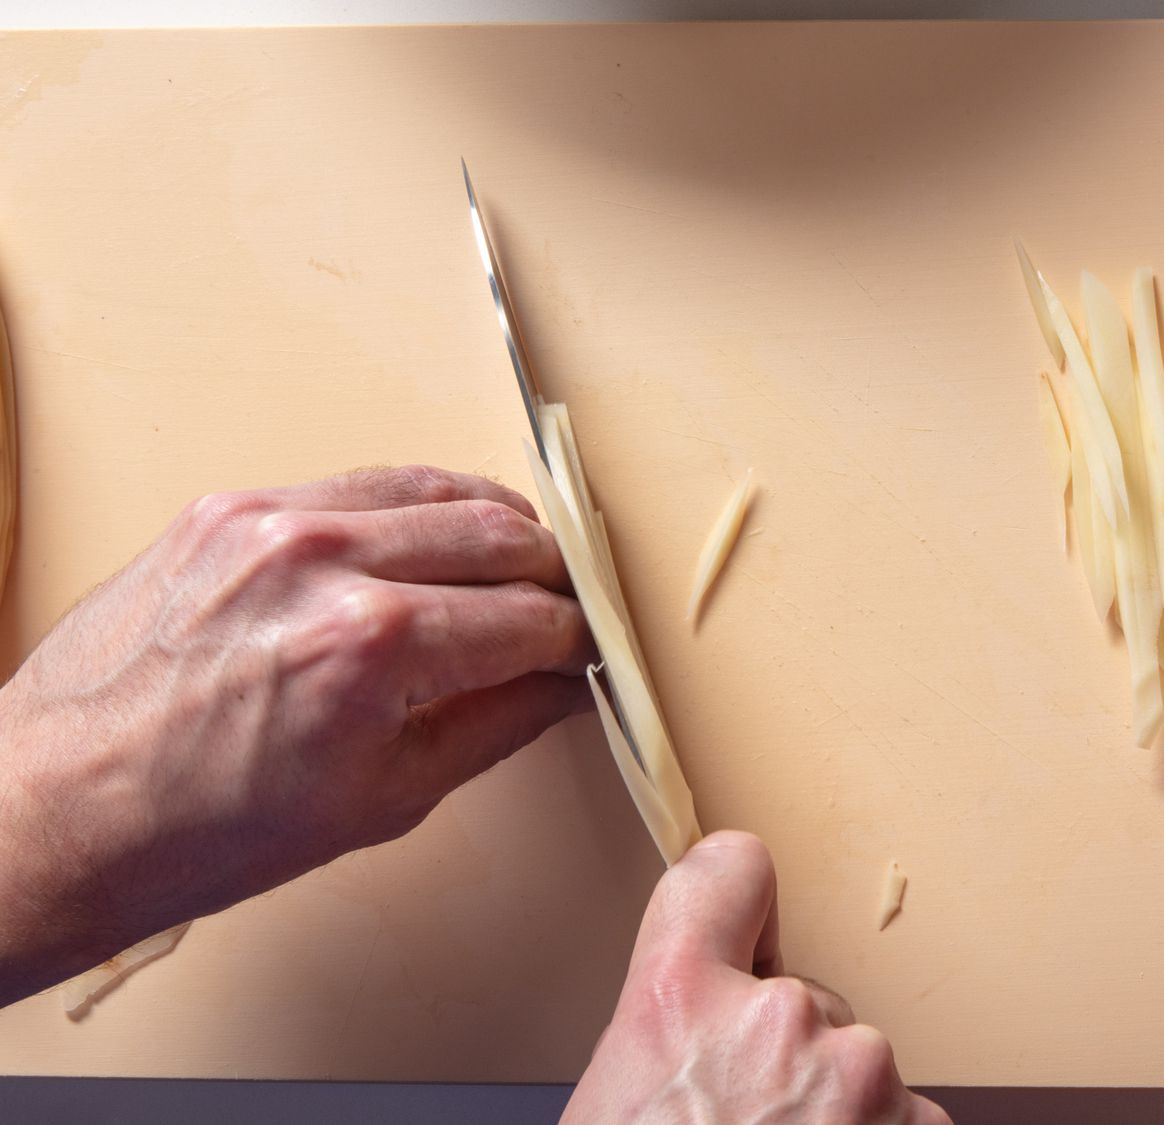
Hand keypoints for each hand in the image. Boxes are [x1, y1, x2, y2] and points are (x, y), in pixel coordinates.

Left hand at [0, 465, 592, 1004]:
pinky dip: (417, 508)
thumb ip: (494, 725)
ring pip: (436, 490)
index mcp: (371, 648)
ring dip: (495, 526)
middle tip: (567, 611)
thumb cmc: (204, 829)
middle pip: (498, 537)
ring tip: (518, 566)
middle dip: (553, 577)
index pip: (528, 619)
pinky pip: (360, 483)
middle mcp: (324, 561)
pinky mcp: (231, 506)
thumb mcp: (383, 798)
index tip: (589, 653)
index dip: (577, 640)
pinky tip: (435, 539)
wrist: (59, 808)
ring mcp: (270, 520)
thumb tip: (561, 686)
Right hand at [565, 831, 950, 1124]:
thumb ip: (675, 1030)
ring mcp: (859, 1077)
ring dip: (835, 1109)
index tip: (749, 919)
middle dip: (782, 1053)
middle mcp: (776, 1020)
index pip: (728, 870)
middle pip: (800, 995)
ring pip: (854, 1063)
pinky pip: (903, 1118)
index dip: (738, 898)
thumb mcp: (618, 1103)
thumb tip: (706, 1018)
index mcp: (676, 1002)